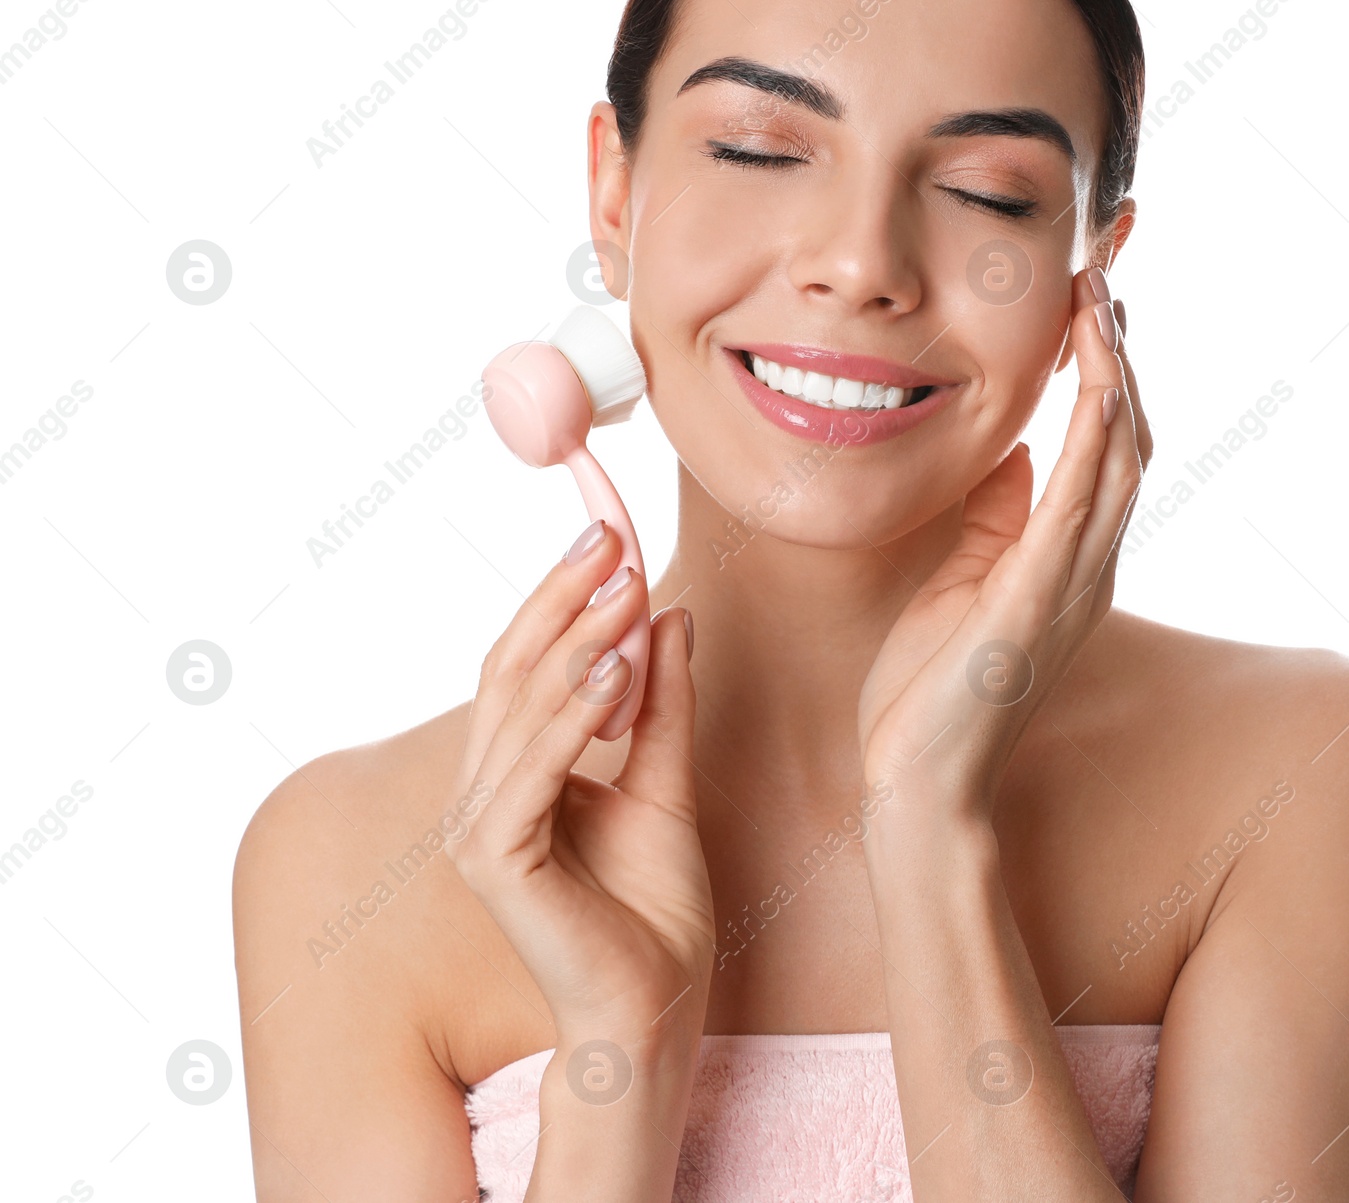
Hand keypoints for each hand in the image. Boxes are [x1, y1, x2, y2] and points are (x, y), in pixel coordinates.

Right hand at [447, 521, 714, 1052]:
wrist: (656, 1007)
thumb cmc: (653, 907)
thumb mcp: (666, 779)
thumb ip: (662, 702)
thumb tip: (670, 613)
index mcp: (511, 774)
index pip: (525, 667)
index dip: (563, 600)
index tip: (612, 540)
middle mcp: (481, 794)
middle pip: (511, 672)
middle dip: (563, 601)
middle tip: (610, 540)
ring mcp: (479, 828)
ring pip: (519, 710)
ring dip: (576, 644)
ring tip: (626, 591)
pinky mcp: (495, 861)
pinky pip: (533, 770)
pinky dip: (573, 716)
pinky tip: (619, 671)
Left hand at [857, 270, 1150, 823]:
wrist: (917, 780)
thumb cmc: (931, 686)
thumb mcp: (965, 575)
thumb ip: (996, 513)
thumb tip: (1006, 448)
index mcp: (1067, 552)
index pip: (1104, 436)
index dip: (1107, 359)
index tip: (1096, 284)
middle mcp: (1087, 560)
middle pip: (1128, 429)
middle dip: (1120, 343)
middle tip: (1111, 262)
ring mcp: (1071, 581)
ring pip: (1118, 455)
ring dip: (1114, 370)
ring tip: (1102, 295)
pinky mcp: (1037, 601)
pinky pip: (1079, 507)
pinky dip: (1094, 440)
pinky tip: (1098, 384)